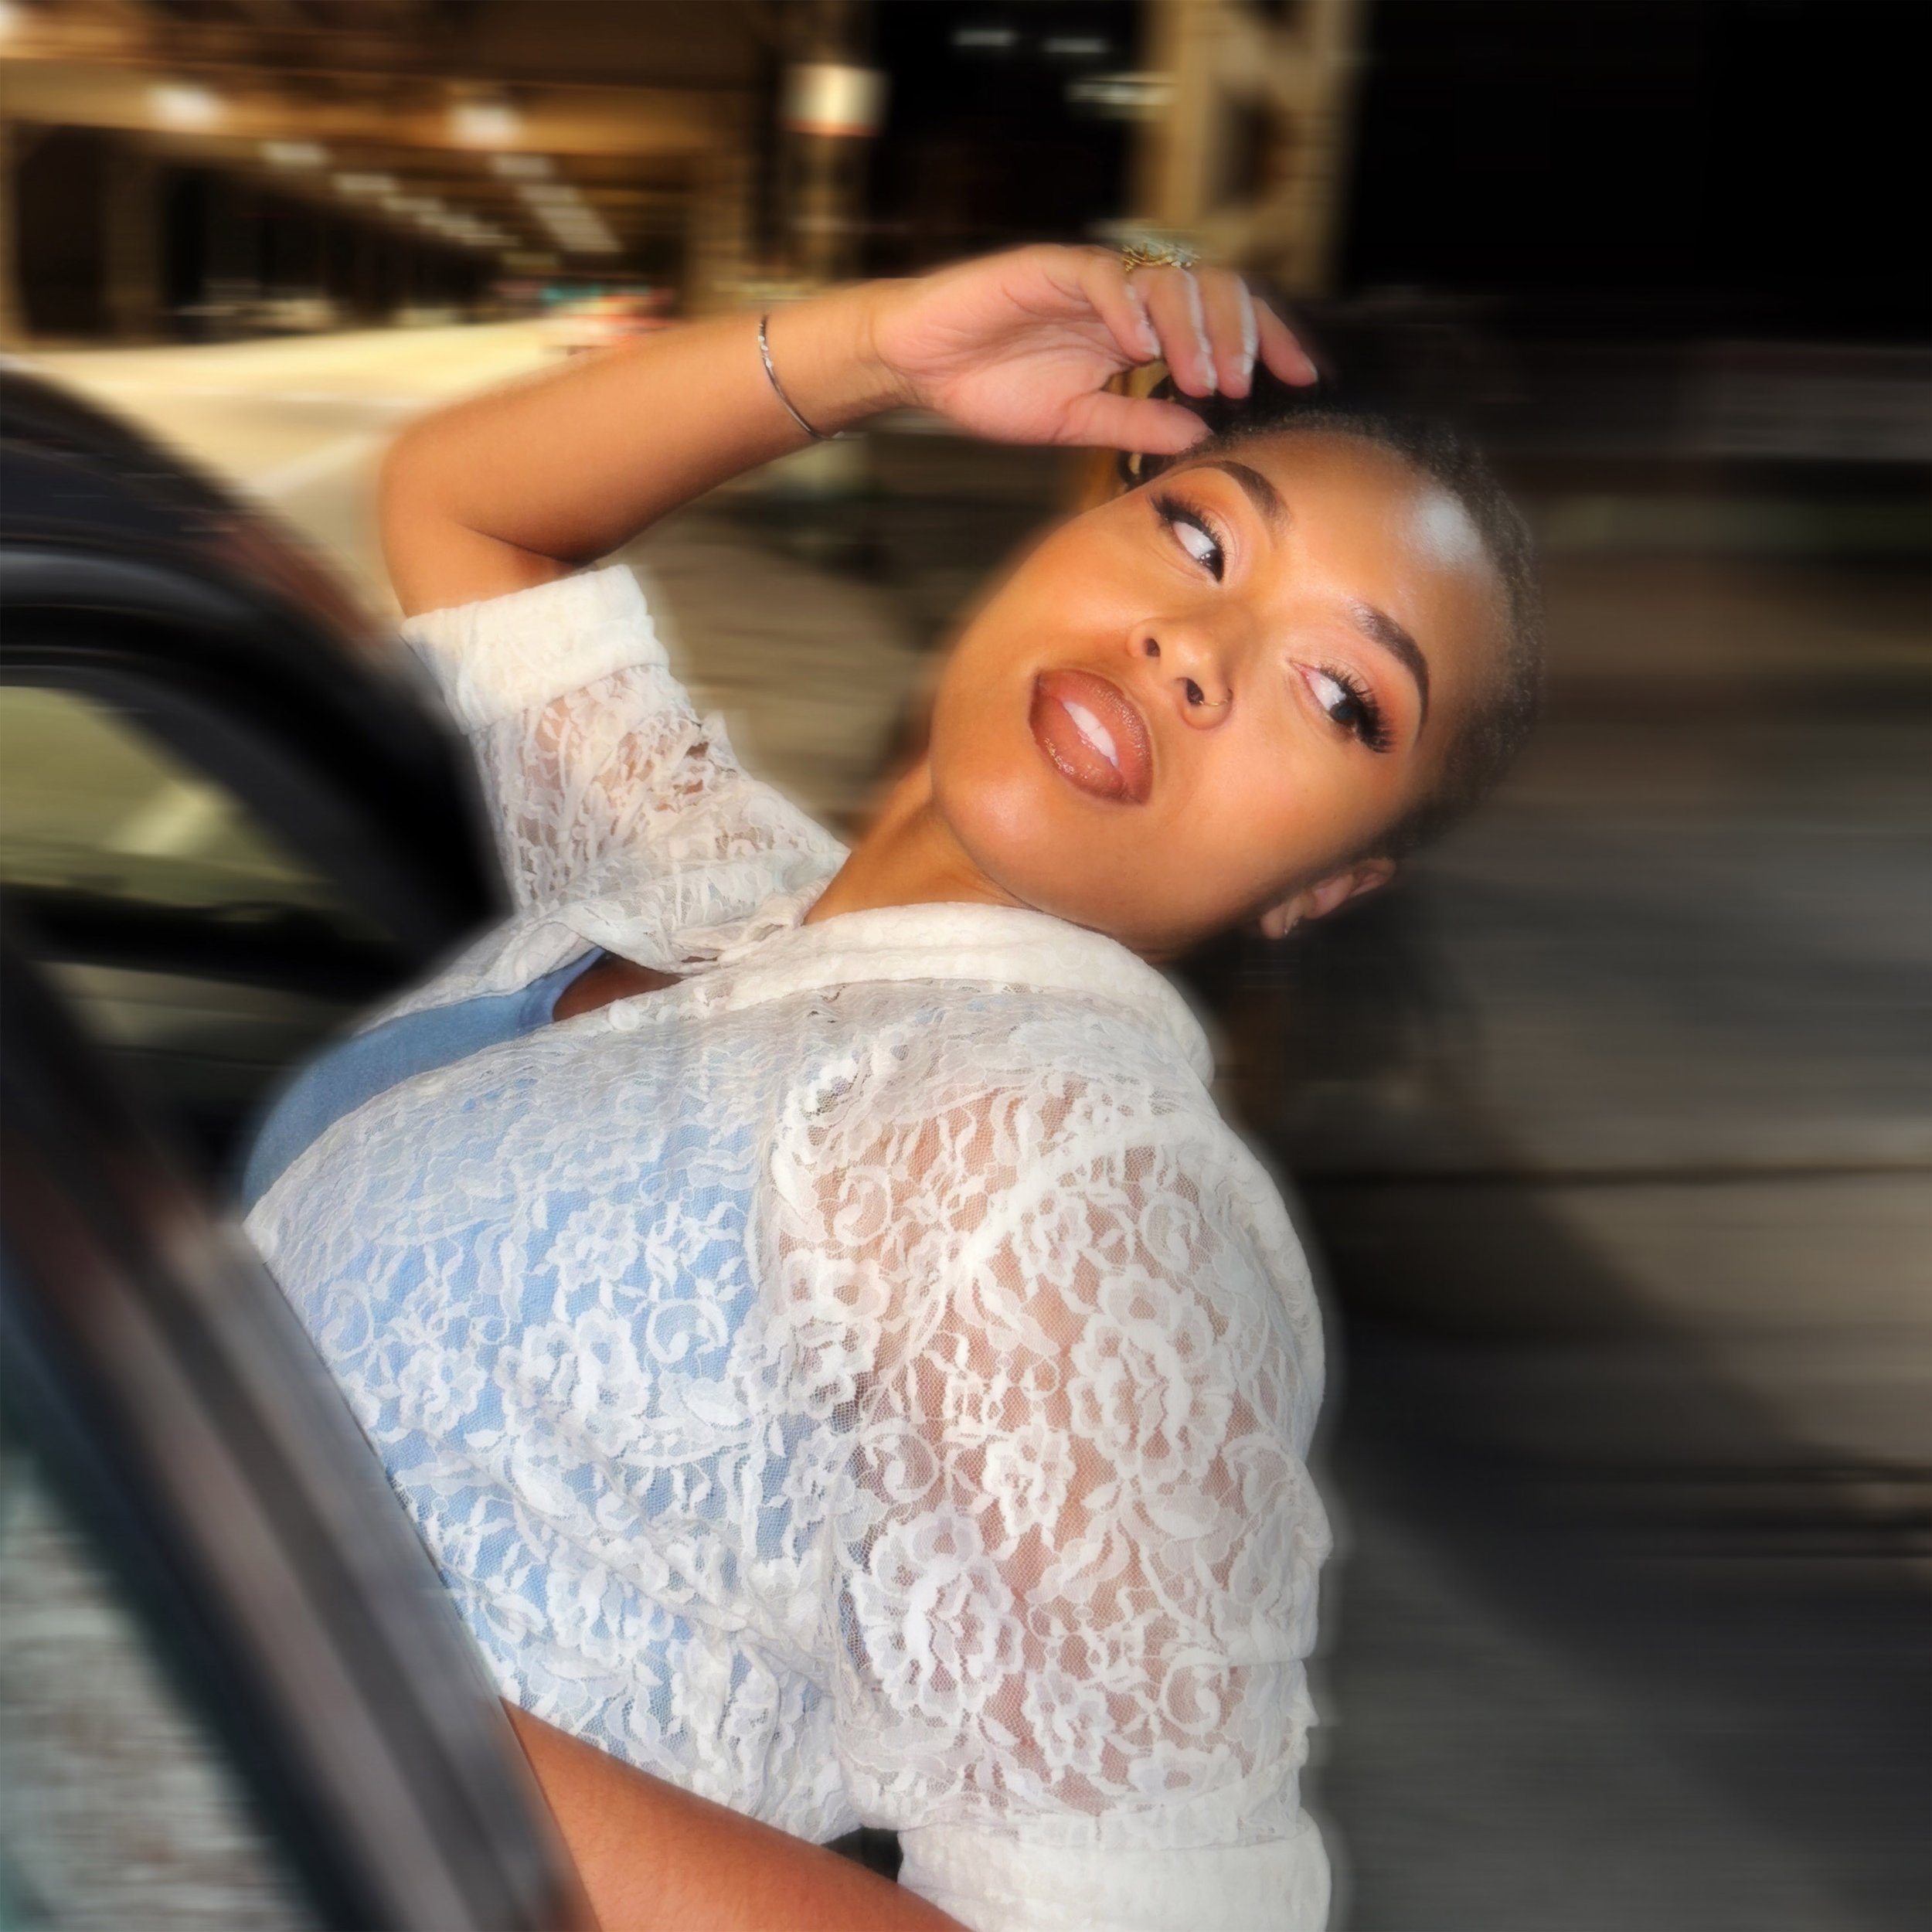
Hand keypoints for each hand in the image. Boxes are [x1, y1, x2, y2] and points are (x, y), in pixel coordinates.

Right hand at [863, 244, 1316, 454]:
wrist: (919, 366)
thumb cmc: (991, 389)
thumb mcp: (1076, 423)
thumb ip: (1137, 422)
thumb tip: (1201, 436)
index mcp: (1138, 331)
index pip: (1220, 322)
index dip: (1266, 342)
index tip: (1299, 378)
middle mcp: (1124, 298)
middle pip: (1210, 288)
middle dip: (1242, 332)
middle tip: (1247, 383)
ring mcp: (1090, 280)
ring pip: (1166, 278)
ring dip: (1193, 328)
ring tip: (1203, 377)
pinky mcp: (1048, 268)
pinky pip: (1103, 275)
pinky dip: (1130, 307)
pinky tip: (1143, 346)